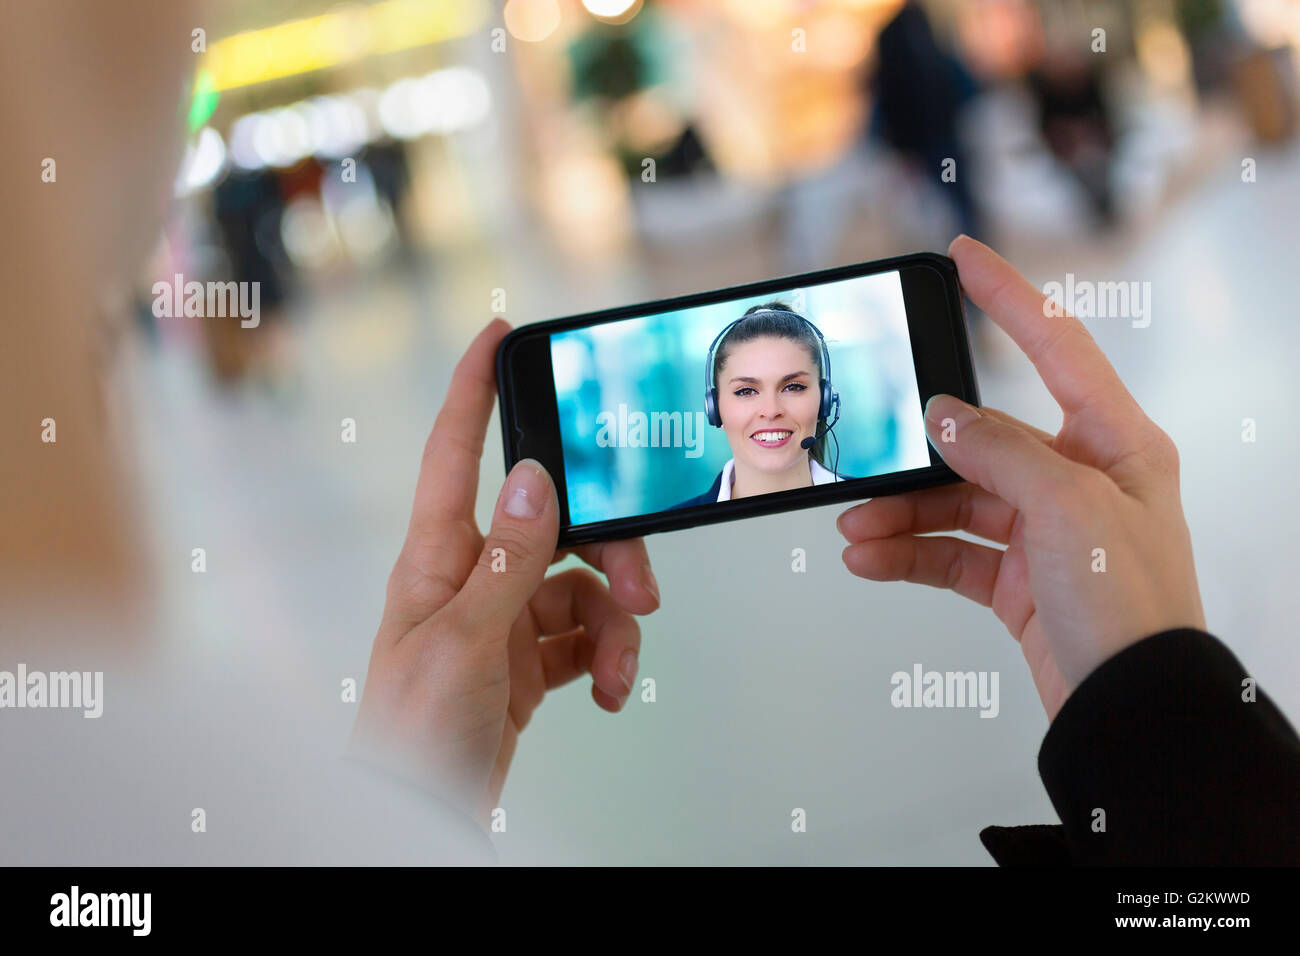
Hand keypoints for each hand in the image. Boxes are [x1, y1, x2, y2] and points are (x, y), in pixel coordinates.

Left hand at [347, 318, 659, 825]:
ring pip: (581, 587)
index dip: (472, 391)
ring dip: (614, 623)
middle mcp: (470, 579)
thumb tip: (537, 481)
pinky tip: (606, 689)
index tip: (496, 335)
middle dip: (609, 551)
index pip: (455, 454)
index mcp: (436, 560)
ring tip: (620, 668)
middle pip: (555, 526)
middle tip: (643, 589)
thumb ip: (507, 561)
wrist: (417, 818)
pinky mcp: (526, 664)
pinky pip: (583, 637)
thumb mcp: (463, 643)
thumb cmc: (412, 737)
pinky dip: (606, 658)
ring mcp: (500, 622)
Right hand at [837, 236, 1204, 719]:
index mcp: (1114, 444)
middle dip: (919, 454)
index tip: (964, 258)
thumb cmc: (1135, 610)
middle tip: (870, 453)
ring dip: (901, 513)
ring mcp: (1046, 532)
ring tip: (856, 527)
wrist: (1132, 708)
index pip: (1057, 347)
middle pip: (982, 441)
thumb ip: (1000, 452)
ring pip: (955, 501)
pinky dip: (908, 554)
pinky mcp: (1019, 580)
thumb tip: (945, 415)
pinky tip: (872, 558)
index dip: (1009, 297)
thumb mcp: (1068, 509)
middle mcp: (1080, 481)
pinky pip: (950, 552)